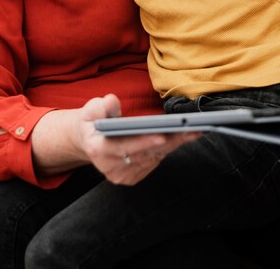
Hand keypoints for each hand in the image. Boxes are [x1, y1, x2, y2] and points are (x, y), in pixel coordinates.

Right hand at [31, 94, 199, 185]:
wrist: (88, 140)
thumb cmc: (93, 121)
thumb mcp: (91, 109)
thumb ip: (100, 106)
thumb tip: (111, 101)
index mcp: (97, 149)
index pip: (124, 147)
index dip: (144, 141)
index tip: (163, 135)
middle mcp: (109, 167)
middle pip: (144, 154)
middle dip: (169, 141)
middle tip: (189, 129)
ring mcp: (120, 176)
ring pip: (152, 159)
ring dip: (173, 145)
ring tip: (191, 131)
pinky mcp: (131, 178)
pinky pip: (153, 163)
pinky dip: (167, 151)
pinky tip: (180, 138)